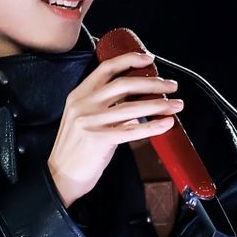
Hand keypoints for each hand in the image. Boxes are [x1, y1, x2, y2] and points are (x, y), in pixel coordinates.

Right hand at [47, 50, 182, 207]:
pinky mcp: (99, 140)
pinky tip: (166, 124)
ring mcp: (90, 122)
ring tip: (176, 105)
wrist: (60, 177)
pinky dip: (153, 126)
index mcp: (78, 96)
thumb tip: (136, 104)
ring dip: (159, 105)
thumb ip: (104, 109)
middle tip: (171, 86)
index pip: (107, 69)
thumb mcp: (83, 121)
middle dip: (153, 83)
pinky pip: (132, 131)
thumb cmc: (74, 152)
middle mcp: (83, 105)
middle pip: (124, 84)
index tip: (149, 59)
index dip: (130, 60)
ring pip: (132, 107)